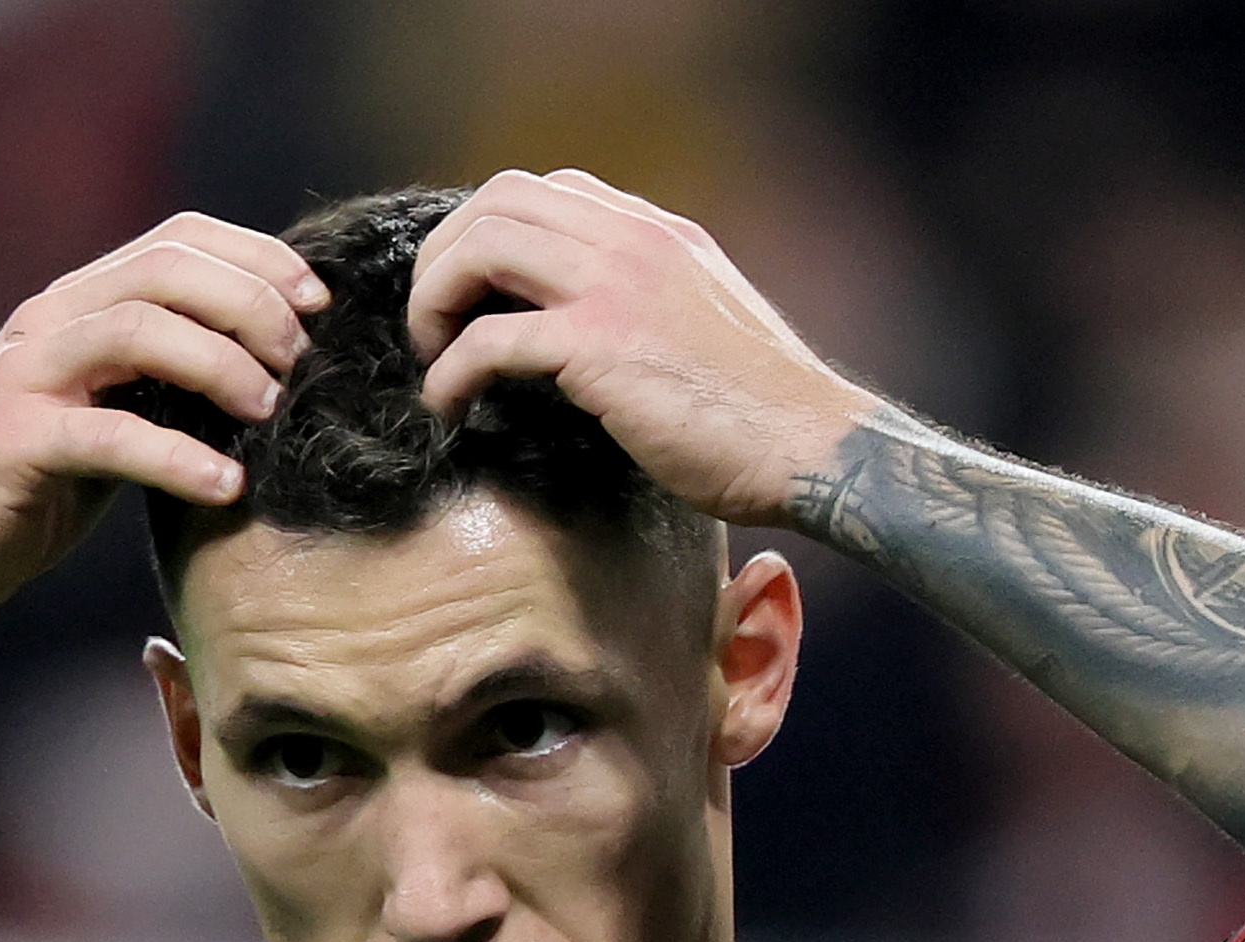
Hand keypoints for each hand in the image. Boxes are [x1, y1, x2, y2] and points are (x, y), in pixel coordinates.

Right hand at [0, 214, 328, 628]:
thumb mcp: (102, 420)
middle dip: (251, 305)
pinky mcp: (15, 444)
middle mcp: (49, 323)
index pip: (177, 239)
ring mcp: (27, 378)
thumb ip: (159, 386)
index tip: (317, 303)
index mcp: (75, 307)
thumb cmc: (22, 494)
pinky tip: (225, 486)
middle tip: (299, 362)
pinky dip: (178, 458)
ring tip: (269, 411)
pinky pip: (111, 436)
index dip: (258, 257)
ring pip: (140, 330)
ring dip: (222, 364)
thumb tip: (267, 377)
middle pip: (167, 269)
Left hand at [407, 169, 877, 528]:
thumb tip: (579, 327)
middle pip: (498, 200)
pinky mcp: (601, 347)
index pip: (546, 189)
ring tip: (433, 356)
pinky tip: (449, 405)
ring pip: (481, 246)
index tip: (473, 295)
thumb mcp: (703, 324)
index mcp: (657, 233)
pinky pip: (490, 340)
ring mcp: (617, 287)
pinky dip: (451, 371)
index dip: (488, 234)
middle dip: (444, 257)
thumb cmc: (760, 413)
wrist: (811, 449)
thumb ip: (647, 301)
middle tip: (433, 322)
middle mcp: (634, 241)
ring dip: (435, 300)